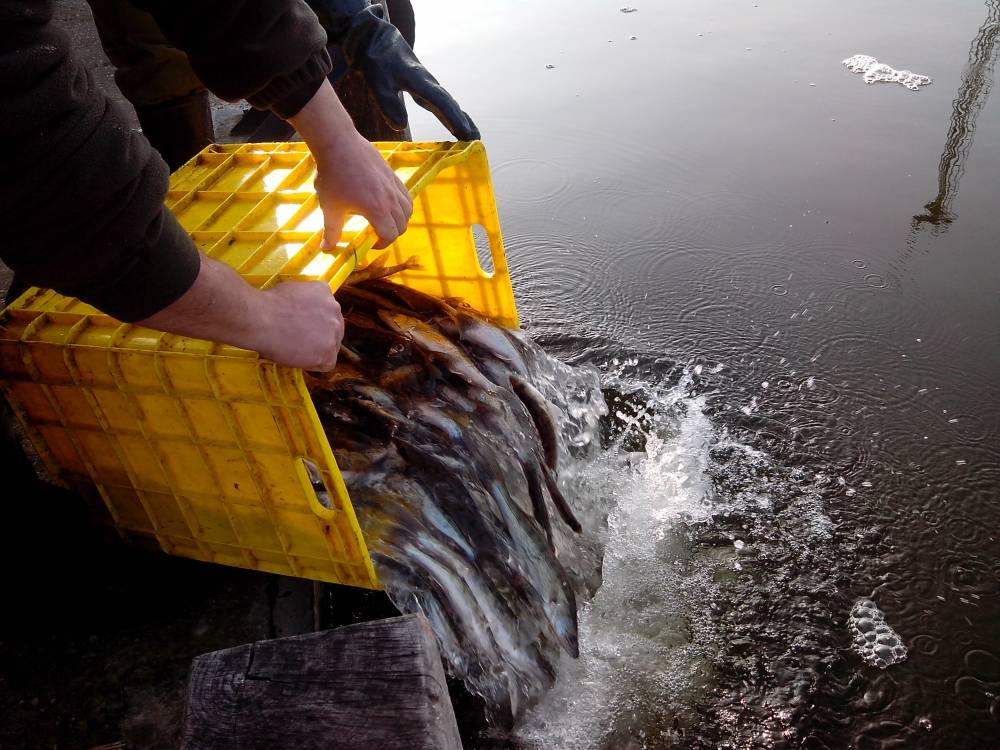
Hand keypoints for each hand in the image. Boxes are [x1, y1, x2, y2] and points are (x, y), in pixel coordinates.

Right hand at [139, 255, 345, 370]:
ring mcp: (333, 330)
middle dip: (315, 337)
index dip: (310, 324)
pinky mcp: (327, 350)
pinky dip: (310, 365)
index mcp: (324, 291)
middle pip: (331, 330)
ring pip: (329, 347)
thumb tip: (290, 303)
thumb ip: (297, 298)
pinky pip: (325, 364)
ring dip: (312, 351)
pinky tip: (294, 356)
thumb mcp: (285, 290)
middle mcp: (334, 309)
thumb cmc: (262, 303)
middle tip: (292, 340)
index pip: (325, 313)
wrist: (257, 318)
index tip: (295, 328)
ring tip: (289, 347)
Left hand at [289, 81, 412, 248]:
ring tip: (384, 219)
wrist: (338, 144)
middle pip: (402, 225)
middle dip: (391, 234)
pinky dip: (402, 205)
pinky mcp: (393, 175)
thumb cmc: (333, 176)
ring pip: (408, 210)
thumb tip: (326, 249)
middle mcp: (391, 199)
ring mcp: (394, 186)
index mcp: (377, 210)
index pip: (391, 235)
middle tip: (377, 233)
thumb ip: (331, 231)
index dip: (382, 244)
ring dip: (399, 220)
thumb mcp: (329, 207)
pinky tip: (388, 203)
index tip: (371, 243)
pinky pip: (406, 195)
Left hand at [311, 0, 480, 139]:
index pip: (440, 102)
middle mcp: (428, 83)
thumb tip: (400, 126)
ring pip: (449, 105)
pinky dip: (452, 117)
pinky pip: (442, 105)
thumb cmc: (377, 59)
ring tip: (474, 137)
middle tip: (475, 141)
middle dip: (463, 122)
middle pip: (450, 105)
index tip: (465, 133)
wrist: (377, 40)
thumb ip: (387, 103)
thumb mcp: (377, 81)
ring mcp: (428, 86)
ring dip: (461, 120)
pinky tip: (457, 128)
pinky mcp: (424, 89)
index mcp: (419, 80)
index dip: (453, 118)